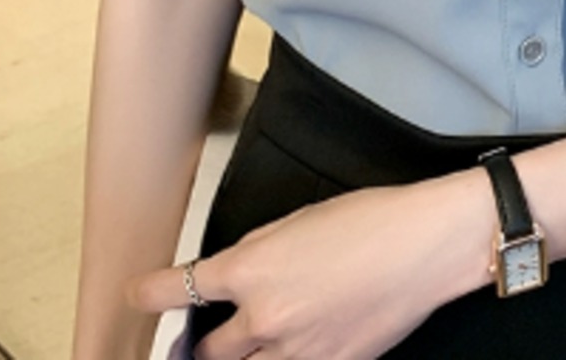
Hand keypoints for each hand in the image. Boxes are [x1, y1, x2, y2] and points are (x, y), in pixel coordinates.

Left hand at [128, 169, 493, 359]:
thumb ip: (258, 252)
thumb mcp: (301, 220)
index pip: (177, 289)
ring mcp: (298, 353)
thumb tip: (235, 276)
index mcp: (252, 269)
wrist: (426, 246)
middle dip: (201, 348)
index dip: (149, 293)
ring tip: (249, 345)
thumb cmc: (372, 219)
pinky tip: (299, 345)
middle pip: (207, 353)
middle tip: (205, 341)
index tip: (139, 294)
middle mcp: (264, 318)